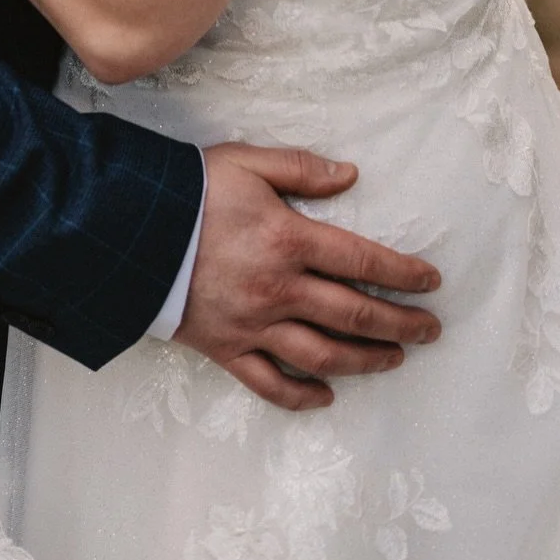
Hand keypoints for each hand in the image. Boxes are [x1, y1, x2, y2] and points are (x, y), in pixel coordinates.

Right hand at [173, 143, 442, 412]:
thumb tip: (350, 175)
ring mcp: (253, 325)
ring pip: (323, 354)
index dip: (403, 273)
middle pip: (355, 315)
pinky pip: (270, 383)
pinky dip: (301, 395)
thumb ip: (301, 169)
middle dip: (401, 323)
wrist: (128, 230)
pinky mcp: (226, 349)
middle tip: (431, 328)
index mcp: (289, 240)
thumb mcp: (246, 163)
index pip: (364, 262)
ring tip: (395, 358)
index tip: (431, 282)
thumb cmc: (189, 192)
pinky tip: (326, 396)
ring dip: (366, 361)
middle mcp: (279, 289)